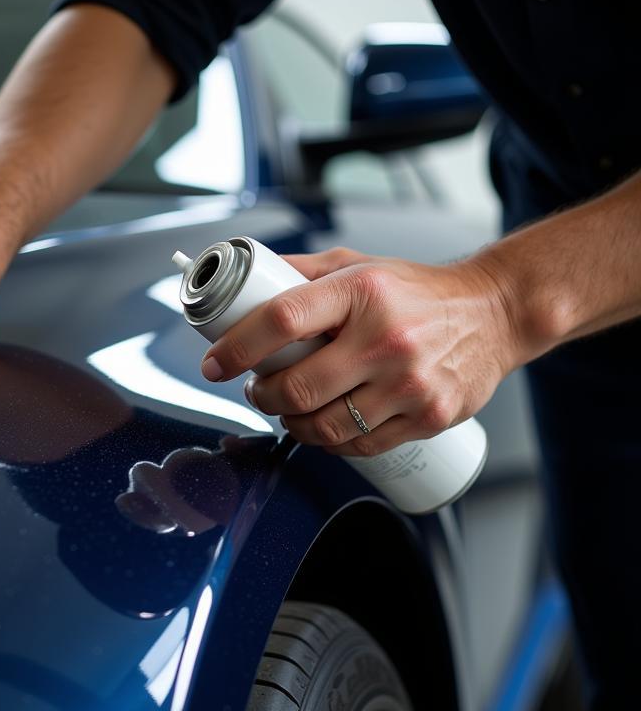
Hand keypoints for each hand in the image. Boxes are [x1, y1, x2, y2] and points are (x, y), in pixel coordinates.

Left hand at [200, 246, 518, 455]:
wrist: (495, 314)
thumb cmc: (418, 291)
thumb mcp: (359, 265)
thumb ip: (302, 274)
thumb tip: (245, 284)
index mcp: (361, 291)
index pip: (282, 320)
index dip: (238, 348)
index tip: (215, 364)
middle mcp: (386, 338)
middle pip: (298, 387)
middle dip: (262, 396)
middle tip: (256, 390)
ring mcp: (409, 383)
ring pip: (325, 426)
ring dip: (291, 425)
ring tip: (287, 410)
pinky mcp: (428, 417)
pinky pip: (360, 446)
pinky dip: (330, 442)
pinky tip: (323, 427)